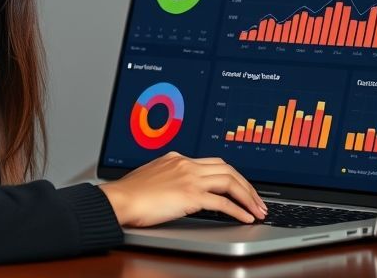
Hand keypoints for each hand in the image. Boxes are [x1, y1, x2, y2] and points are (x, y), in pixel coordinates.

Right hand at [98, 151, 266, 227]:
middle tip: (258, 200)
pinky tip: (245, 218)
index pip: (213, 163)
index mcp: (177, 158)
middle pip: (228, 169)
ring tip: (258, 210)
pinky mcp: (190, 195)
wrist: (118, 200)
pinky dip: (238, 210)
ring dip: (248, 197)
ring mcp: (189, 178)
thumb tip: (178, 189)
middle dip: (247, 185)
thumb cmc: (128, 194)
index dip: (232, 175)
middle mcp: (186, 164)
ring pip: (230, 182)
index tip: (241, 187)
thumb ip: (168, 178)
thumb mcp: (151, 177)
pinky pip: (222, 202)